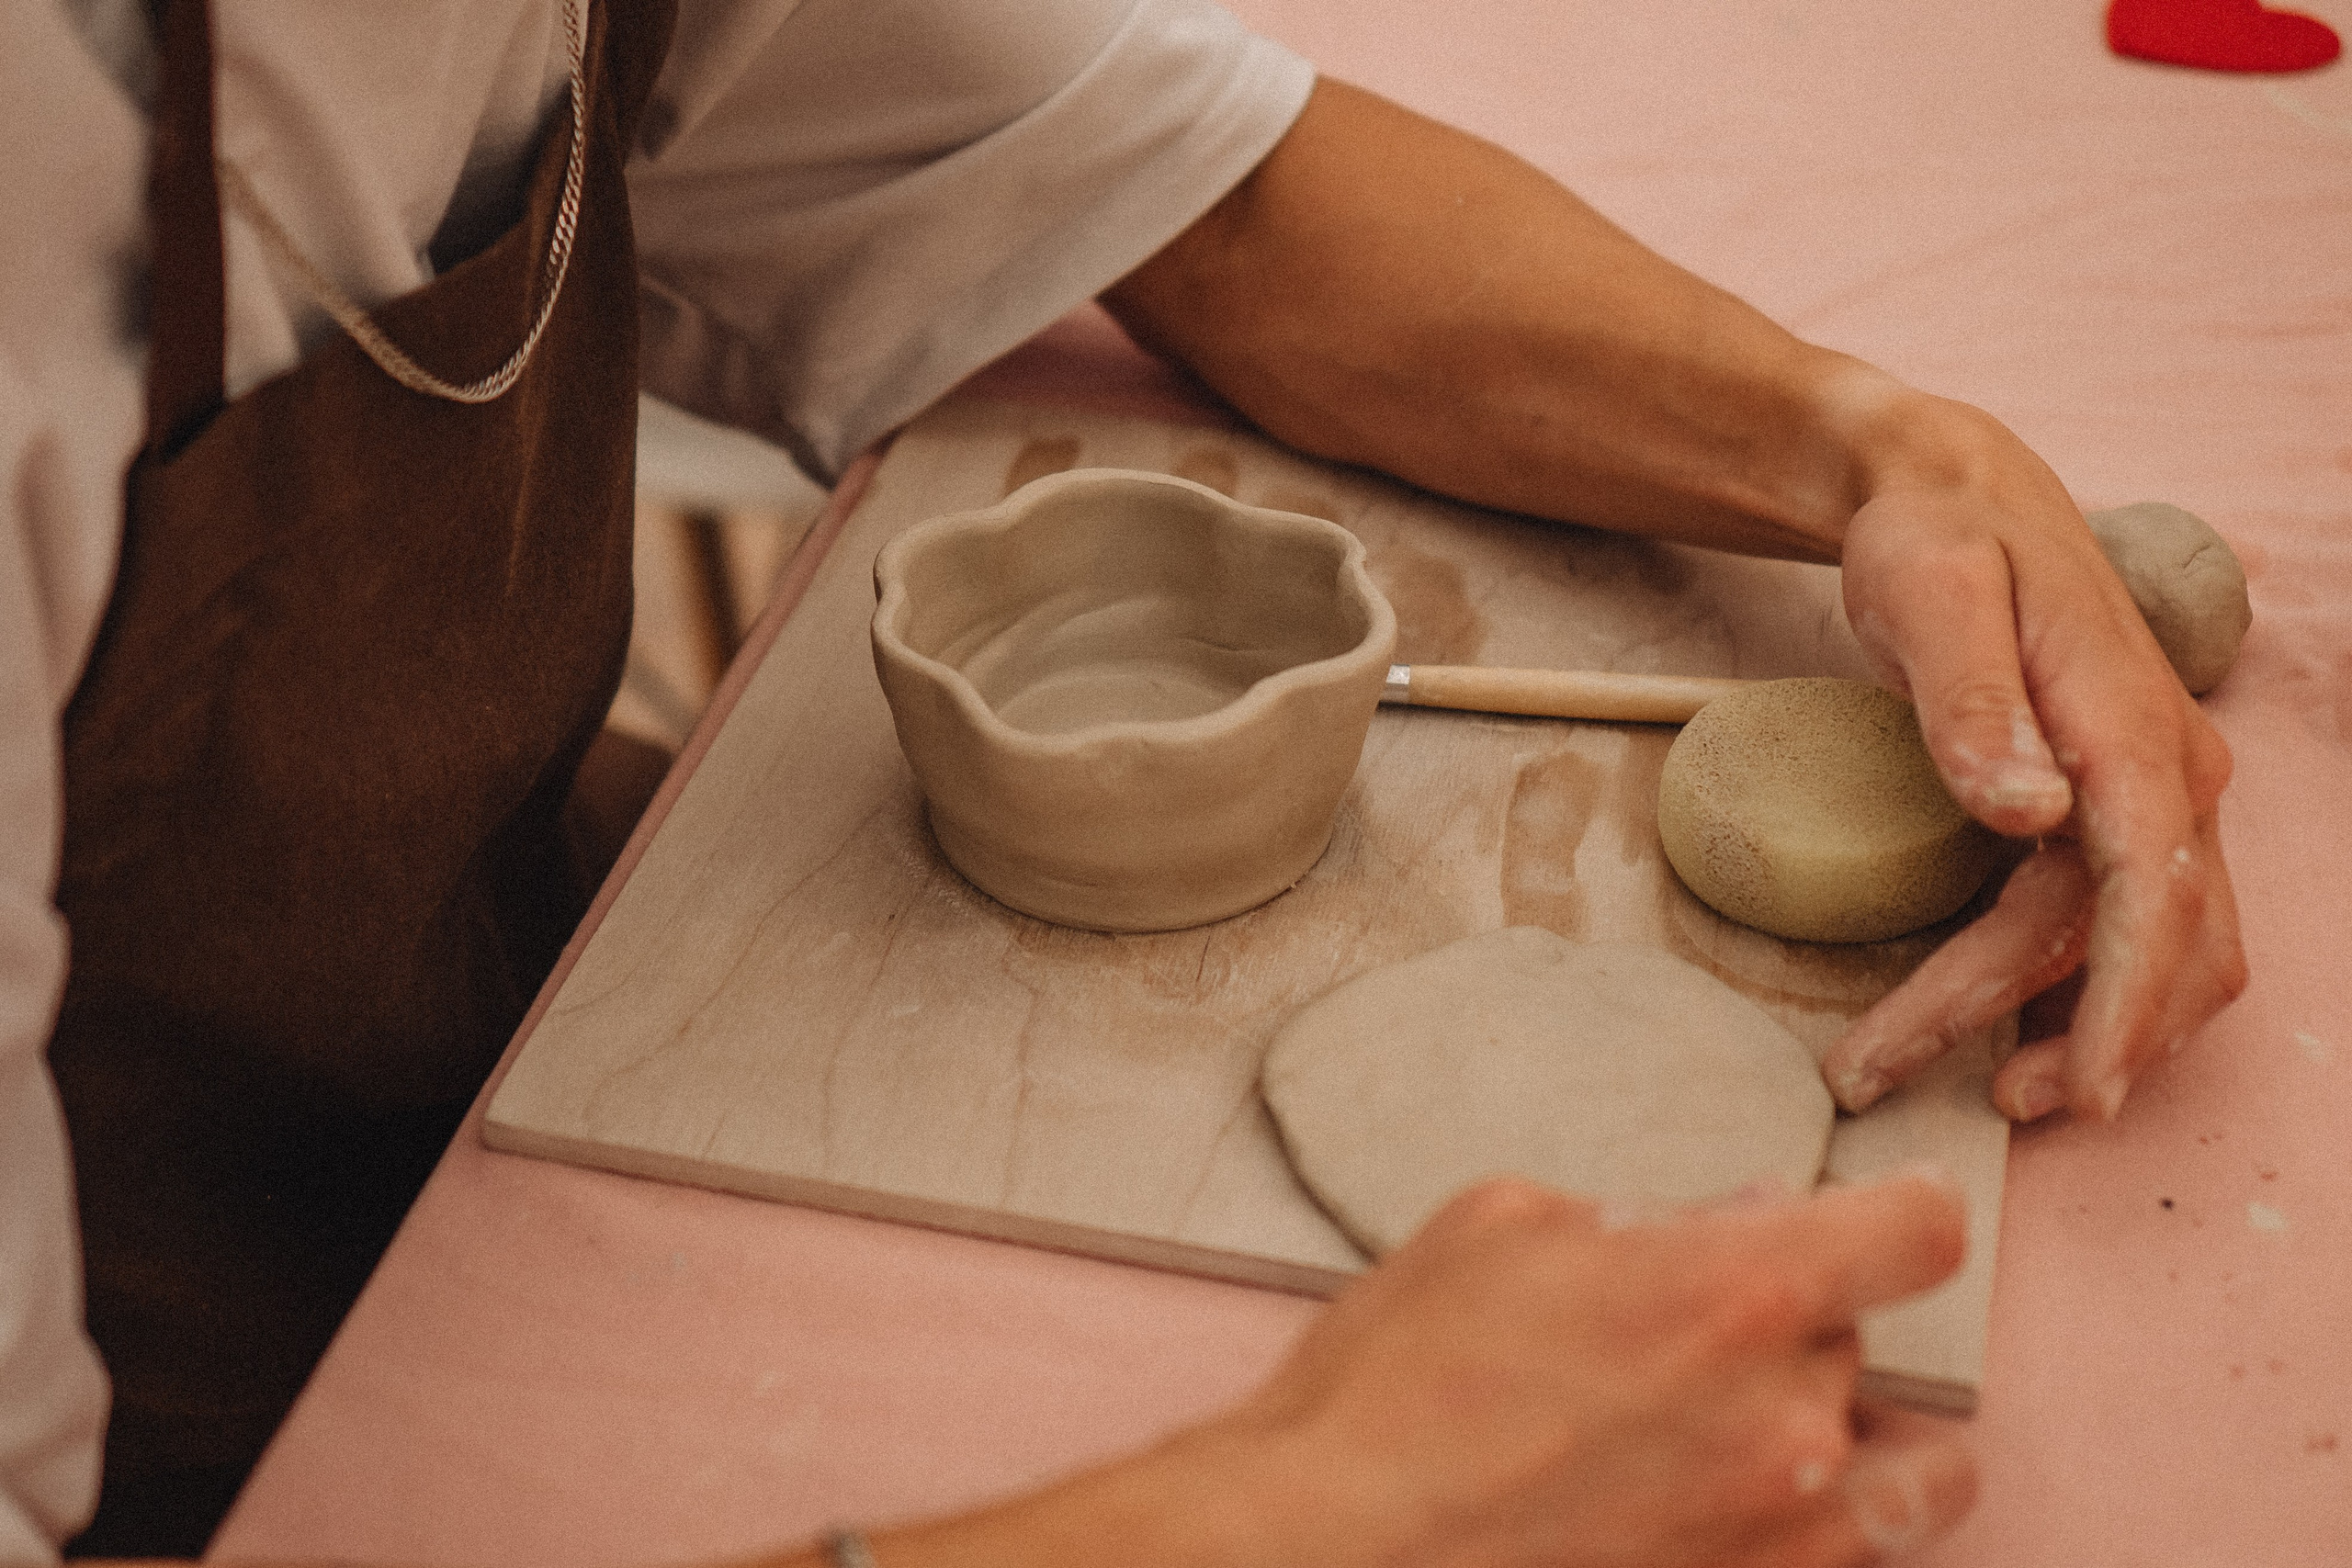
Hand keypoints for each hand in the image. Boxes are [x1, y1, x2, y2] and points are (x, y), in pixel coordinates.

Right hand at [1208, 1173, 1974, 1567]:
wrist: (1329, 1545)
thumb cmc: (1391, 1386)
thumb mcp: (1499, 1229)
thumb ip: (1637, 1217)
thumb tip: (1731, 1219)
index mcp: (1727, 1292)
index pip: (1915, 1231)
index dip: (1906, 1206)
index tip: (1892, 1207)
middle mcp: (1783, 1420)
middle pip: (1857, 1338)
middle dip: (1787, 1317)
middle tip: (1687, 1326)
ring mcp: (1781, 1535)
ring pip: (1892, 1464)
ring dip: (1846, 1429)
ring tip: (1764, 1420)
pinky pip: (1856, 1555)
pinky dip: (1830, 1517)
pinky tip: (1762, 1495)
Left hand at [1821, 394, 2245, 1122]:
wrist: (1953, 495)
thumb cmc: (1936, 541)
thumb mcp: (1932, 597)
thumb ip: (1973, 705)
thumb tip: (2028, 814)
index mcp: (2134, 728)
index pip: (2153, 890)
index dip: (2124, 1001)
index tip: (2082, 1088)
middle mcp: (2171, 772)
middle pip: (2147, 940)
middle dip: (2059, 1034)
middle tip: (1901, 1076)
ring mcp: (2156, 795)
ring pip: (2160, 950)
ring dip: (2085, 1031)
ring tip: (1981, 1086)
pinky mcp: (2120, 810)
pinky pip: (2132, 926)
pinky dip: (2089, 993)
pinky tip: (2012, 1029)